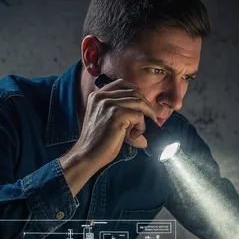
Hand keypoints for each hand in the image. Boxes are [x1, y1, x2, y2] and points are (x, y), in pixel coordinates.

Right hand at [60, 78, 155, 195]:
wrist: (88, 154)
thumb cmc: (98, 140)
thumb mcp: (104, 117)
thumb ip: (117, 107)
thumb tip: (144, 106)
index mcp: (97, 95)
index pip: (122, 84)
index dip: (136, 93)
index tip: (142, 105)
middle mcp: (102, 96)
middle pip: (134, 92)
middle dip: (145, 104)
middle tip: (150, 117)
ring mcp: (109, 104)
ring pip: (139, 103)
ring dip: (147, 115)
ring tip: (143, 128)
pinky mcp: (117, 115)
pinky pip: (139, 116)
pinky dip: (141, 127)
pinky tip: (134, 136)